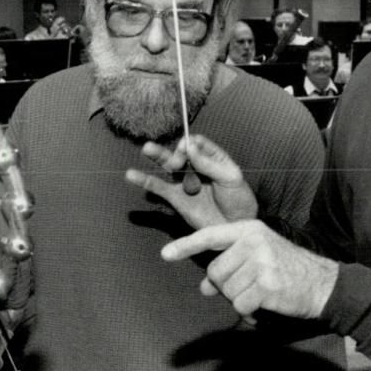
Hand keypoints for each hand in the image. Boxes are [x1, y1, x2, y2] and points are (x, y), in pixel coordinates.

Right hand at [125, 134, 258, 229]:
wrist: (236, 227)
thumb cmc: (239, 199)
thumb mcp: (230, 177)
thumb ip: (209, 163)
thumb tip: (189, 146)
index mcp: (212, 157)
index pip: (196, 143)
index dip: (189, 144)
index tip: (187, 151)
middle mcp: (196, 166)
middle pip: (180, 152)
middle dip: (176, 154)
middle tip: (177, 162)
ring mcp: (184, 182)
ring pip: (167, 166)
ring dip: (157, 156)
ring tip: (146, 148)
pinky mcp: (176, 198)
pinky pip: (158, 188)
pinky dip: (145, 181)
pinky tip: (131, 174)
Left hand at [161, 220, 337, 318]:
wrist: (323, 284)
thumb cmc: (287, 271)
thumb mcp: (258, 259)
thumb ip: (230, 267)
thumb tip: (204, 286)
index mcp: (250, 229)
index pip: (210, 235)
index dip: (185, 246)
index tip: (165, 254)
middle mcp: (254, 241)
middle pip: (215, 271)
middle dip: (227, 285)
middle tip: (250, 285)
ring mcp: (261, 261)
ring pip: (226, 290)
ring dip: (239, 298)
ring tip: (261, 292)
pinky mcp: (266, 284)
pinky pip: (240, 304)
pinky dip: (249, 311)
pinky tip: (265, 304)